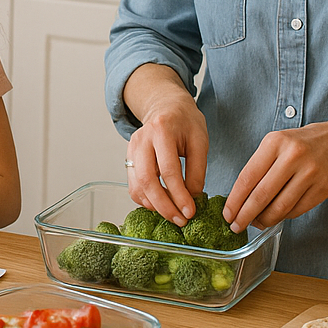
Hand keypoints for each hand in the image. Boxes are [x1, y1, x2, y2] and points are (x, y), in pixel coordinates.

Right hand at [125, 96, 207, 226]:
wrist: (166, 106)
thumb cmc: (185, 122)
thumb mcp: (200, 141)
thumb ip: (197, 170)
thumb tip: (192, 199)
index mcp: (162, 130)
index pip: (168, 170)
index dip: (179, 195)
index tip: (190, 212)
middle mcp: (141, 140)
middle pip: (147, 180)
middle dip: (164, 206)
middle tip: (181, 220)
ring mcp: (131, 149)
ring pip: (137, 186)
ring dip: (155, 206)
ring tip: (174, 214)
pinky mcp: (128, 159)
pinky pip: (133, 186)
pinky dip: (146, 200)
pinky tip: (162, 204)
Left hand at [223, 120, 327, 231]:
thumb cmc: (302, 144)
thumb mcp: (277, 144)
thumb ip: (259, 167)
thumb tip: (240, 201)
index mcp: (275, 143)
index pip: (247, 177)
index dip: (235, 200)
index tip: (227, 214)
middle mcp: (292, 156)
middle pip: (261, 195)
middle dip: (245, 215)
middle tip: (236, 226)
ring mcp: (310, 173)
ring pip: (280, 207)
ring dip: (264, 220)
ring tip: (256, 223)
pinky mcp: (323, 188)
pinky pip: (297, 210)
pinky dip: (283, 216)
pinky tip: (276, 216)